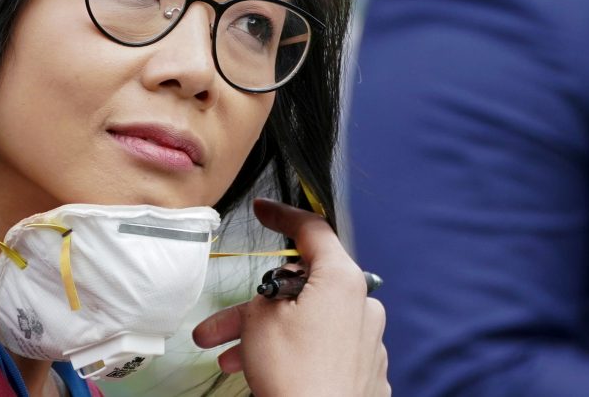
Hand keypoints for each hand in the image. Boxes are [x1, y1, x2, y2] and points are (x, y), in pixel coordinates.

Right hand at [192, 199, 388, 396]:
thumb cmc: (294, 378)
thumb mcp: (261, 318)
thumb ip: (268, 292)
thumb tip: (278, 295)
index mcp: (344, 281)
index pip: (313, 230)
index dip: (282, 216)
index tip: (263, 210)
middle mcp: (364, 307)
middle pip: (302, 289)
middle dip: (256, 305)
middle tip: (219, 323)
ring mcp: (369, 345)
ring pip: (307, 324)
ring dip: (265, 336)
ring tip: (227, 358)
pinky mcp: (366, 375)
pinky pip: (323, 351)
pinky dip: (293, 355)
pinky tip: (263, 372)